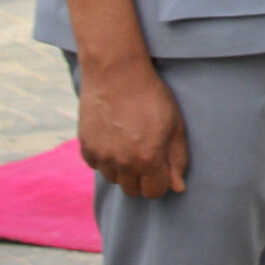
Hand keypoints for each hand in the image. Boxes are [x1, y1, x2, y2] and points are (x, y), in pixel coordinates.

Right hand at [77, 58, 186, 199]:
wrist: (116, 73)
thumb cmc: (151, 96)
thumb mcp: (174, 125)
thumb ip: (178, 159)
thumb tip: (178, 188)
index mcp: (147, 159)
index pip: (154, 192)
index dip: (160, 181)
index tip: (161, 166)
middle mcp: (122, 163)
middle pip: (132, 190)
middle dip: (142, 178)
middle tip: (146, 155)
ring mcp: (101, 155)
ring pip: (113, 179)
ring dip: (122, 169)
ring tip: (129, 144)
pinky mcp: (85, 146)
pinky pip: (96, 165)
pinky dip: (104, 158)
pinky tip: (113, 138)